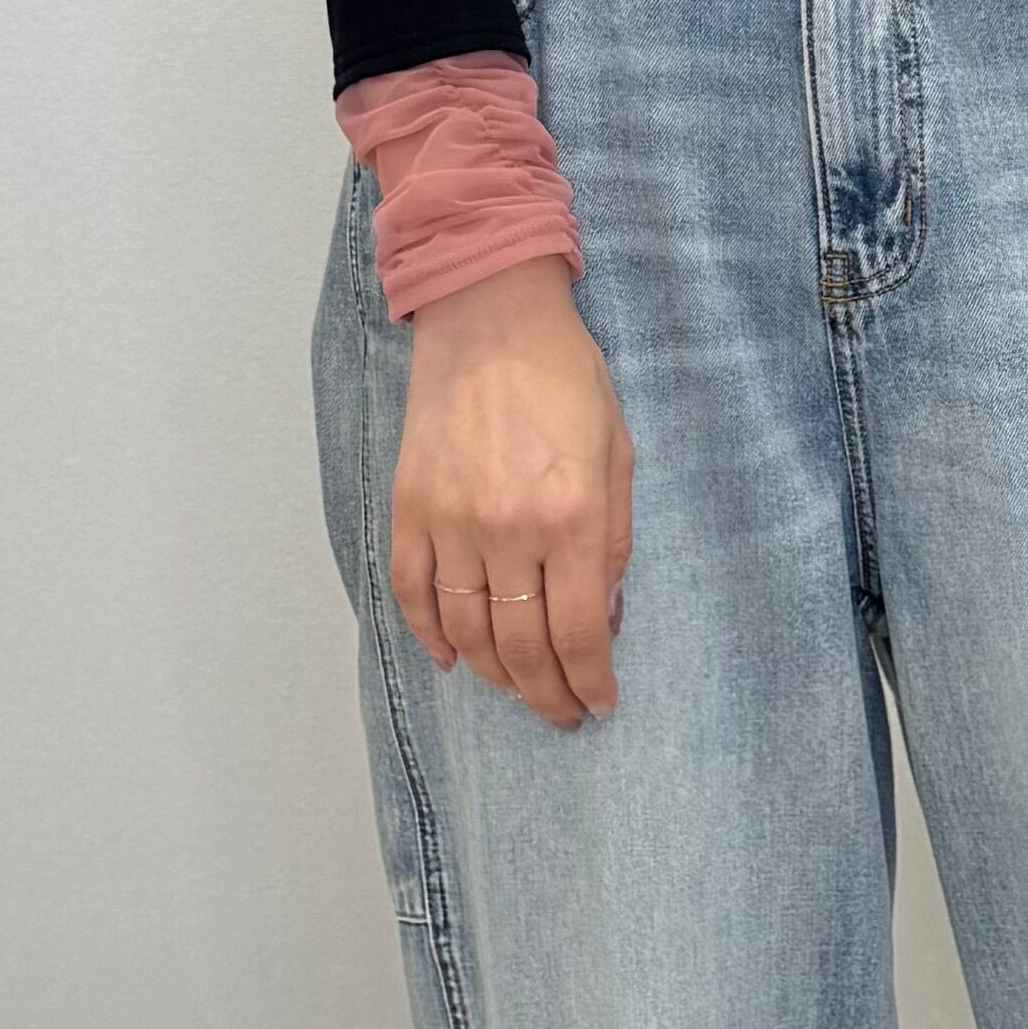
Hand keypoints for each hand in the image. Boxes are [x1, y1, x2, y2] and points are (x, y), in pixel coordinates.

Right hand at [389, 258, 632, 728]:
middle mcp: (506, 530)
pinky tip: (453, 658)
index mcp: (569, 517)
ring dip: (494, 674)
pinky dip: (429, 635)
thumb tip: (601, 618)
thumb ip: (612, 541)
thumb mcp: (618, 455)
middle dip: (546, 694)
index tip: (598, 703)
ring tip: (518, 688)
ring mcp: (450, 521)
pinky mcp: (409, 507)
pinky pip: (412, 592)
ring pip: (466, 631)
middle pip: (521, 647)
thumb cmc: (565, 378)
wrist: (489, 315)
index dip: (589, 683)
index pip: (578, 634)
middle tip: (561, 714)